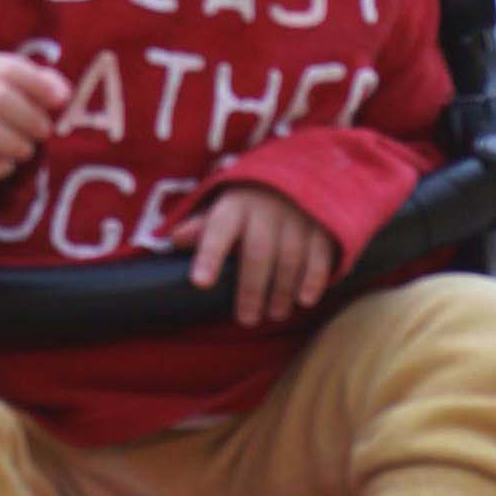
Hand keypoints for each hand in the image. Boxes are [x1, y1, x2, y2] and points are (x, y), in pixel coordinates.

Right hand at [0, 53, 71, 195]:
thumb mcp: (18, 91)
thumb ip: (44, 87)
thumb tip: (64, 96)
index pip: (8, 68)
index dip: (37, 84)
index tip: (60, 101)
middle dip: (27, 116)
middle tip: (45, 132)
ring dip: (11, 141)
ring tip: (27, 151)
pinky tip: (8, 167)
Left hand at [173, 185, 337, 326]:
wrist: (298, 175)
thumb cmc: (250, 203)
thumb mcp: (224, 208)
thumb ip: (203, 227)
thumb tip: (174, 239)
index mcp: (235, 204)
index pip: (218, 229)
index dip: (209, 255)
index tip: (200, 283)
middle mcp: (266, 208)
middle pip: (258, 251)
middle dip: (252, 288)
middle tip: (247, 320)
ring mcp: (297, 215)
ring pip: (290, 255)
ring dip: (282, 290)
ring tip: (274, 314)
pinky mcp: (322, 224)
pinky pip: (319, 253)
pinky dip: (313, 278)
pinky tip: (304, 300)